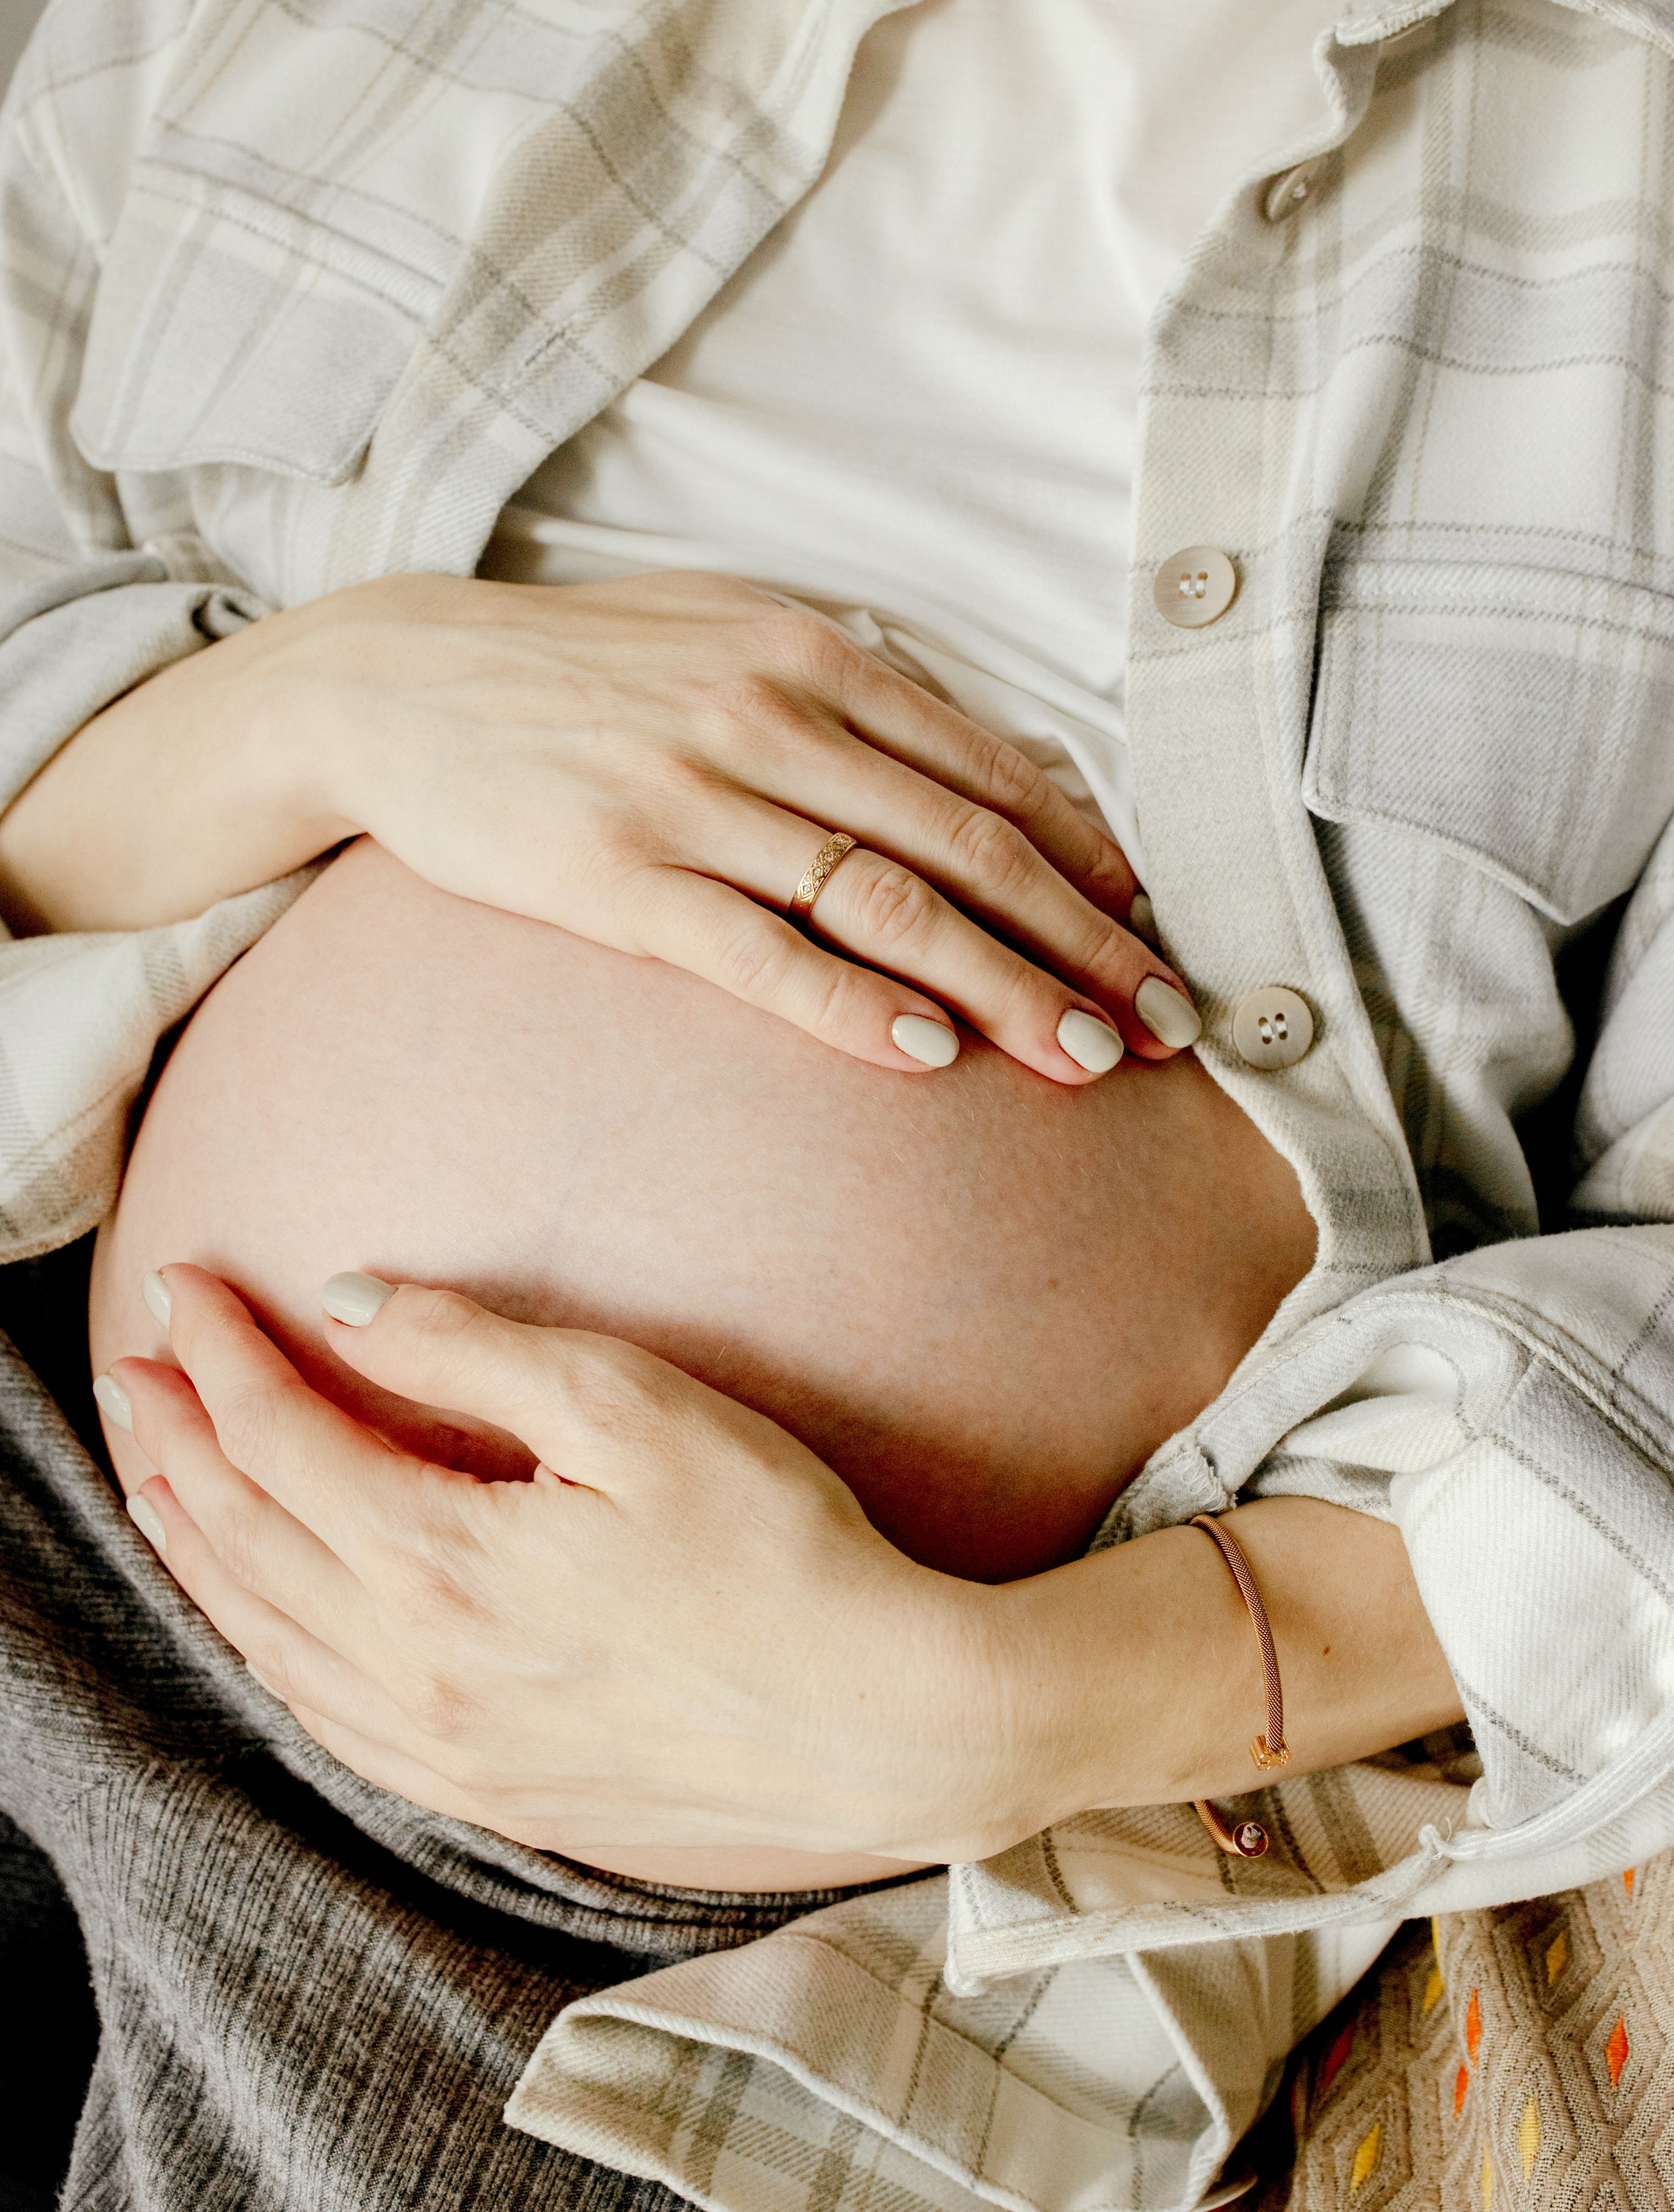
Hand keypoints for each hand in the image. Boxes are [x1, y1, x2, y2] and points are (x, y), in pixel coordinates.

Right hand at [1, 570, 1199, 1083]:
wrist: (398, 684)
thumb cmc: (579, 671)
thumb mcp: (726, 633)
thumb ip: (853, 690)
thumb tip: (985, 766)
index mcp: (810, 654)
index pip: (986, 771)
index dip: (1087, 861)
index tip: (1154, 934)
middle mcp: (767, 716)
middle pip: (965, 845)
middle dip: (1082, 942)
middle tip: (1167, 1024)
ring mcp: (691, 796)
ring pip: (886, 904)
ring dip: (1001, 985)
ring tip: (1087, 1056)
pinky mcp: (616, 876)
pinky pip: (758, 952)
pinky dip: (852, 1005)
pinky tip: (927, 1055)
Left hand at [103, 1267, 1046, 1868]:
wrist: (886, 1725)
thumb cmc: (781, 1553)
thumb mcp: (635, 1409)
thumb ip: (471, 1348)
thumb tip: (342, 1304)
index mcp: (438, 1563)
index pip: (277, 1437)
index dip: (218, 1352)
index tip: (186, 1284)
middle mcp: (412, 1671)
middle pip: (238, 1540)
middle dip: (170, 1441)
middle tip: (132, 1367)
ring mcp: (443, 1750)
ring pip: (262, 1637)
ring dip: (195, 1545)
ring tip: (164, 1475)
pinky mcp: (487, 1796)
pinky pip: (321, 1717)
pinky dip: (261, 1645)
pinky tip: (260, 1614)